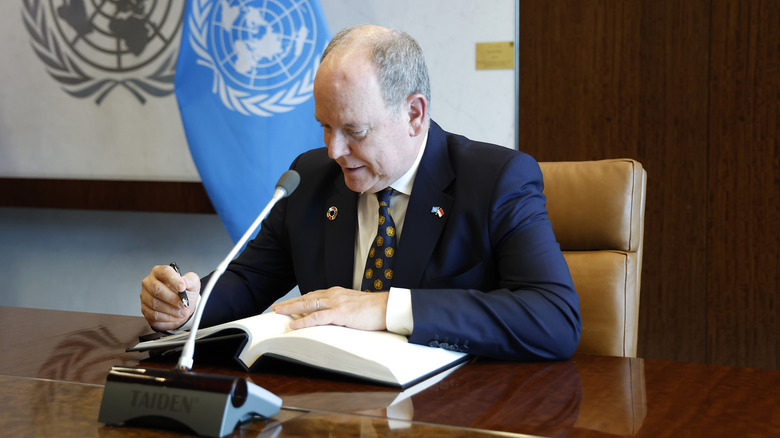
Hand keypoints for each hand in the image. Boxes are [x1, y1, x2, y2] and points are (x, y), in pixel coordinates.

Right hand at [140, 265, 200, 330]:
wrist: (182, 306)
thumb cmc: (185, 292)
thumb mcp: (192, 284)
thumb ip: (190, 280)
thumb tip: (185, 281)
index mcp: (159, 272)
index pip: (164, 272)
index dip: (174, 280)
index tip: (182, 288)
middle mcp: (149, 282)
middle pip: (157, 289)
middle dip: (173, 298)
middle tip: (184, 304)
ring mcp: (145, 296)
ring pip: (155, 303)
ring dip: (172, 310)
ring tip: (183, 312)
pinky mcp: (145, 309)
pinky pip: (154, 315)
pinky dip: (168, 317)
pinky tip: (176, 316)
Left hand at [272, 287, 388, 330]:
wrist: (387, 307)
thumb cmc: (374, 309)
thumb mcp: (354, 306)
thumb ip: (342, 308)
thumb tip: (333, 317)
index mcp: (337, 293)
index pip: (314, 296)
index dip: (299, 300)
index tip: (289, 304)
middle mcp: (334, 295)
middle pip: (307, 298)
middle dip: (290, 303)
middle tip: (277, 307)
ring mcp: (336, 303)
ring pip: (308, 305)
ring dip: (291, 308)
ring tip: (279, 312)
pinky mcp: (340, 313)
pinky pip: (317, 317)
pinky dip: (304, 321)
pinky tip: (294, 325)